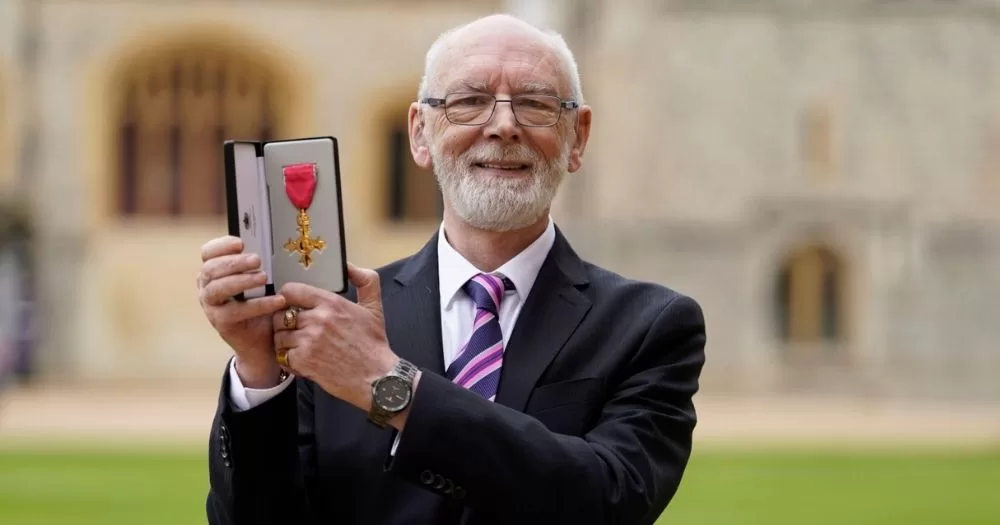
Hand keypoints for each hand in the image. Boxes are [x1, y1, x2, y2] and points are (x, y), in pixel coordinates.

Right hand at [197, 236, 287, 387]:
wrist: (263, 340)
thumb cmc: (261, 304)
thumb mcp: (259, 282)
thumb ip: (256, 266)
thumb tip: (266, 246)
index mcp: (213, 273)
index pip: (208, 253)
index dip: (221, 245)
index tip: (240, 242)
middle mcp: (207, 288)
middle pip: (211, 269)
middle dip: (234, 262)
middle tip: (257, 260)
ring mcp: (211, 306)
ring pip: (218, 288)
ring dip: (241, 280)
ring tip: (264, 277)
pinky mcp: (221, 323)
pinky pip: (236, 311)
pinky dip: (258, 305)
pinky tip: (277, 300)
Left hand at [272, 263, 397, 410]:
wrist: (376, 377)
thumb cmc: (373, 343)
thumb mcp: (374, 307)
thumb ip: (365, 280)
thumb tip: (348, 266)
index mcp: (331, 303)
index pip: (291, 290)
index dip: (286, 297)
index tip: (290, 304)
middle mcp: (317, 319)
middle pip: (281, 314)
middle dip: (285, 322)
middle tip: (295, 329)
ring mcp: (308, 341)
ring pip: (279, 336)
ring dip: (285, 341)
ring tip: (299, 346)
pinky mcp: (303, 361)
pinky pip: (282, 355)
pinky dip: (288, 359)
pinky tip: (302, 360)